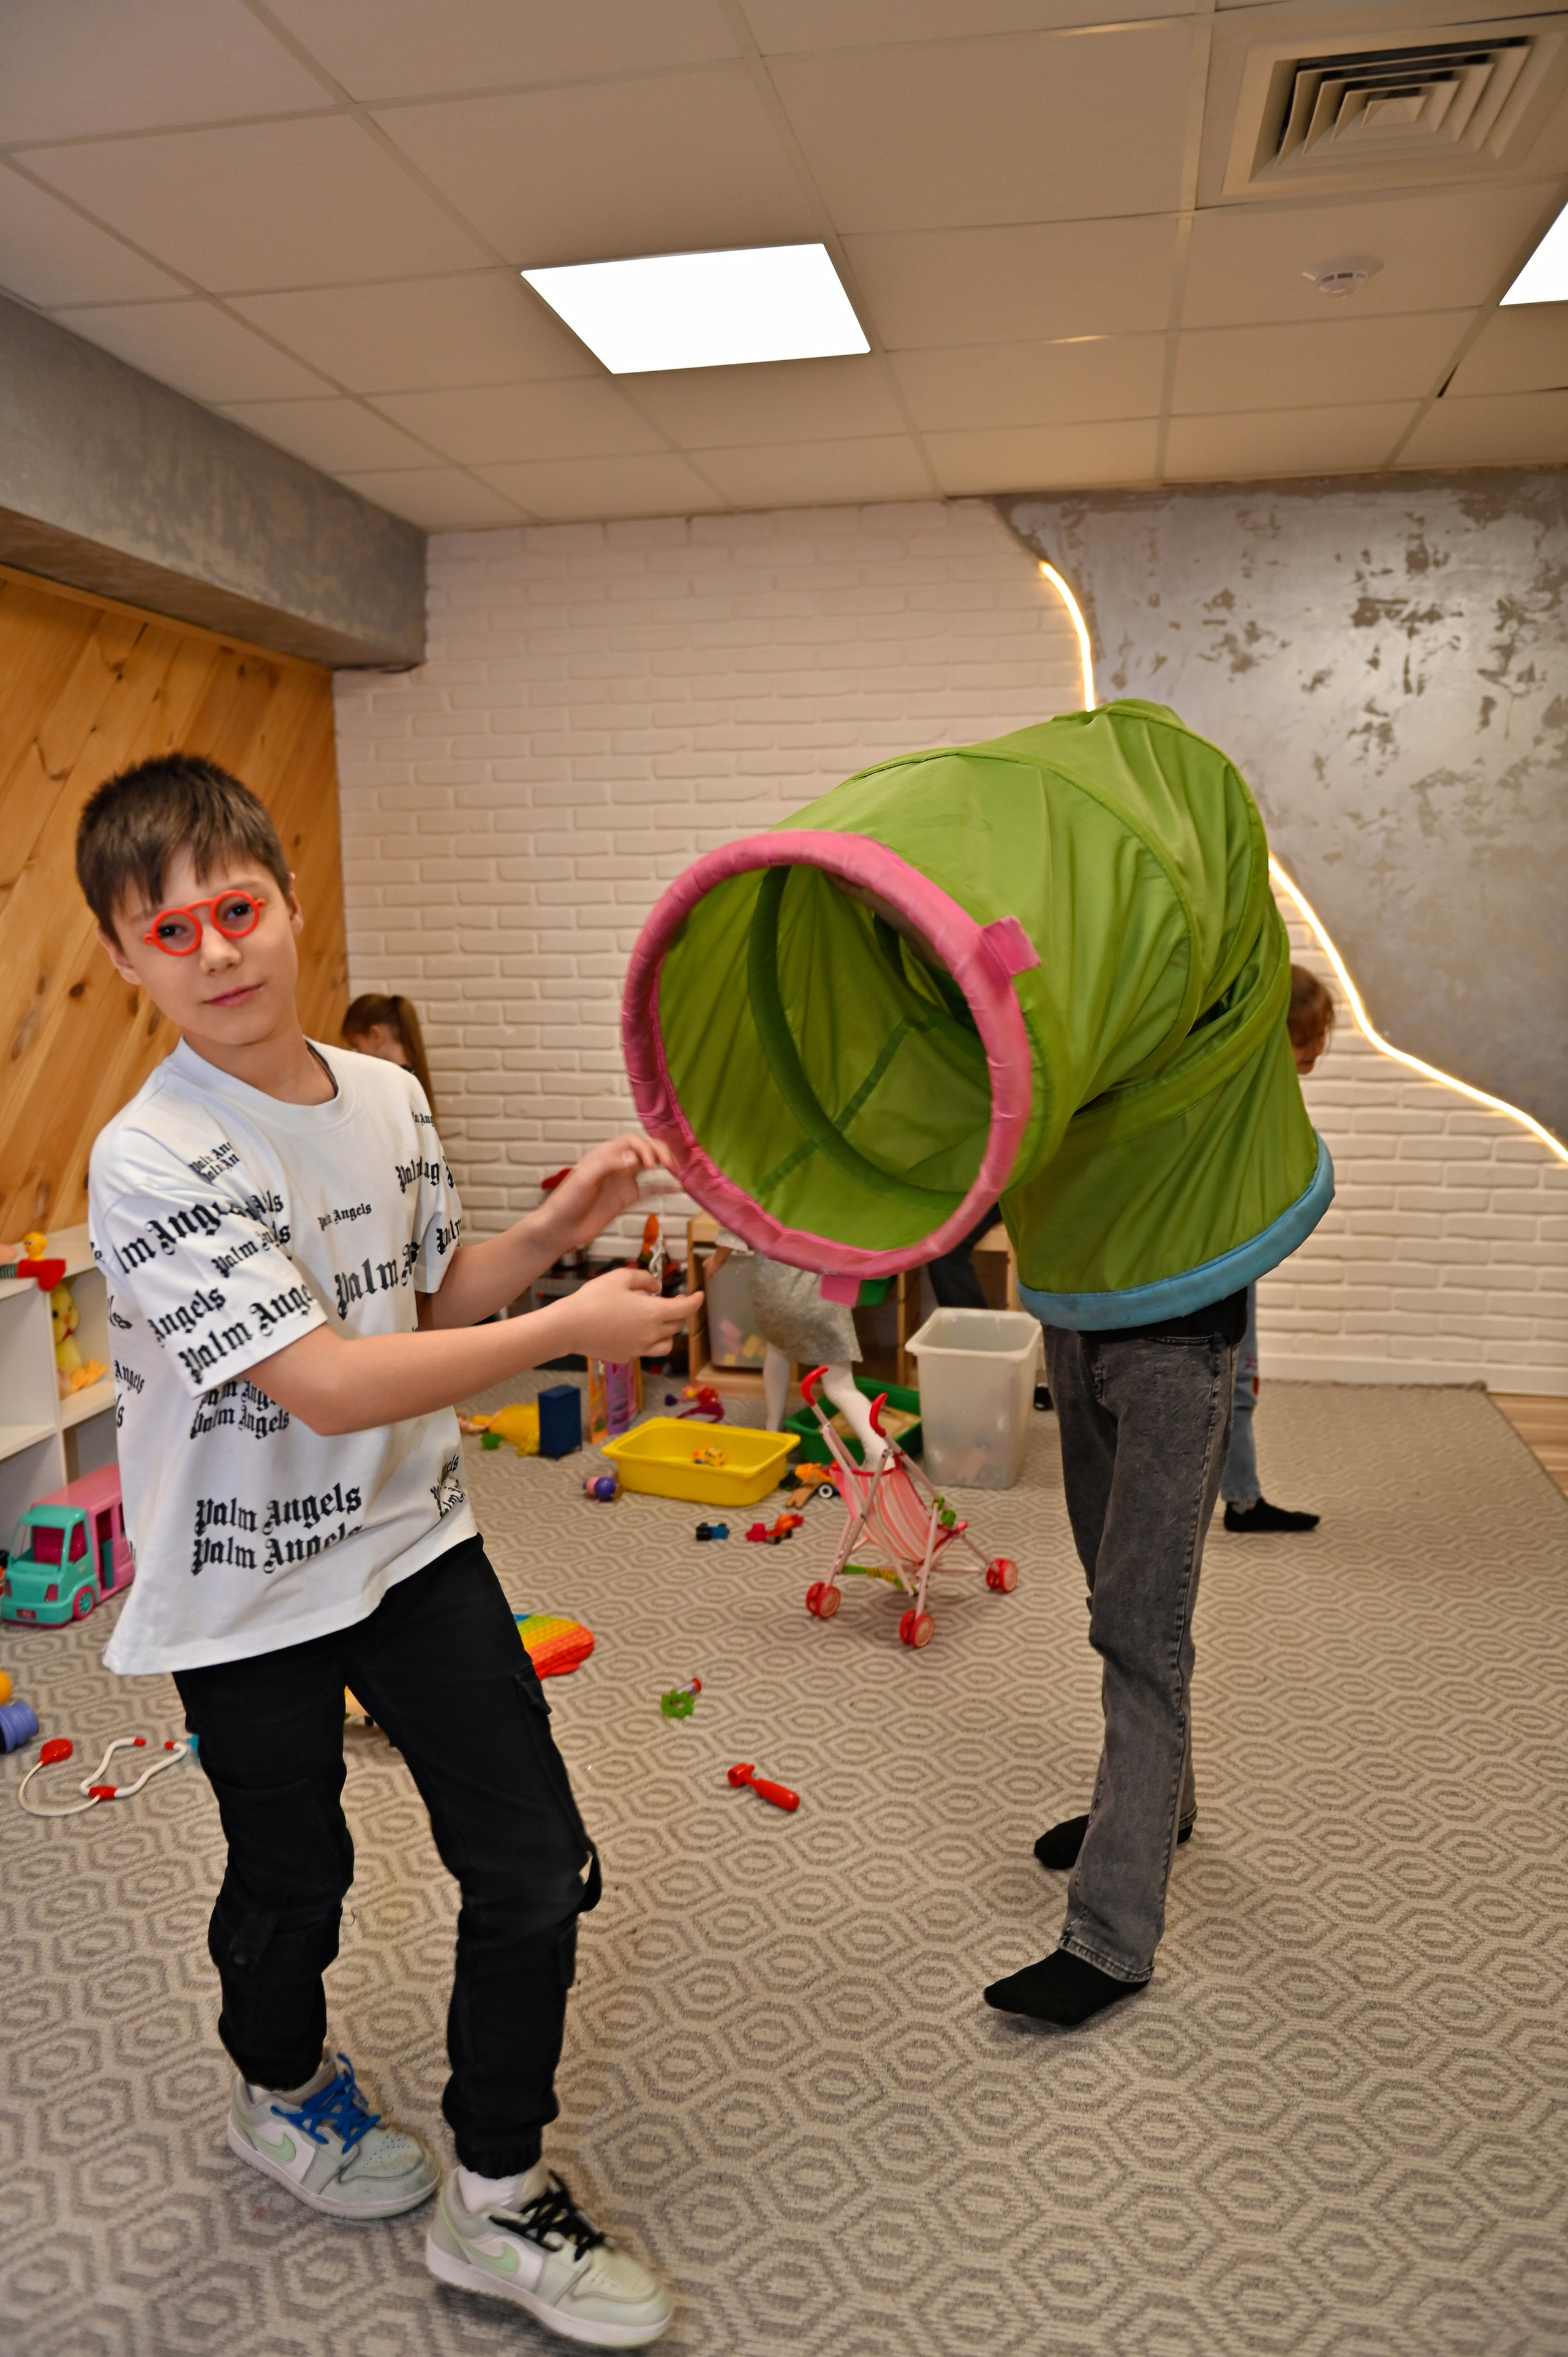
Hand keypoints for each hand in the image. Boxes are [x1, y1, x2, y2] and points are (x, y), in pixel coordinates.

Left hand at [538, 1134, 674, 1251]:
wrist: (561, 1229)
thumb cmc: (566, 1201)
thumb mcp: (584, 1179)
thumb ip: (607, 1165)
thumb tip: (633, 1158)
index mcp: (604, 1154)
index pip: (631, 1142)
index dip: (644, 1148)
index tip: (650, 1163)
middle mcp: (616, 1164)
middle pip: (644, 1150)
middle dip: (659, 1152)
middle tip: (670, 1163)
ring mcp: (623, 1181)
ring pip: (650, 1166)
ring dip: (664, 1164)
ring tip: (677, 1168)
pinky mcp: (627, 1198)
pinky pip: (650, 1190)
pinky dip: (664, 1188)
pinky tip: (677, 1187)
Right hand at [568, 1267, 699, 1360]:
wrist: (569, 1327)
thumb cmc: (594, 1298)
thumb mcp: (621, 1277)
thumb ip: (644, 1279)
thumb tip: (657, 1287)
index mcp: (654, 1313)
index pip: (686, 1310)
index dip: (696, 1301)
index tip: (700, 1295)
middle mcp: (651, 1335)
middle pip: (677, 1326)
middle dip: (681, 1312)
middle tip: (675, 1301)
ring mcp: (639, 1350)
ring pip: (665, 1345)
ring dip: (668, 1332)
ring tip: (659, 1321)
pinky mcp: (626, 1357)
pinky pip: (645, 1351)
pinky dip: (648, 1341)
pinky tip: (636, 1331)